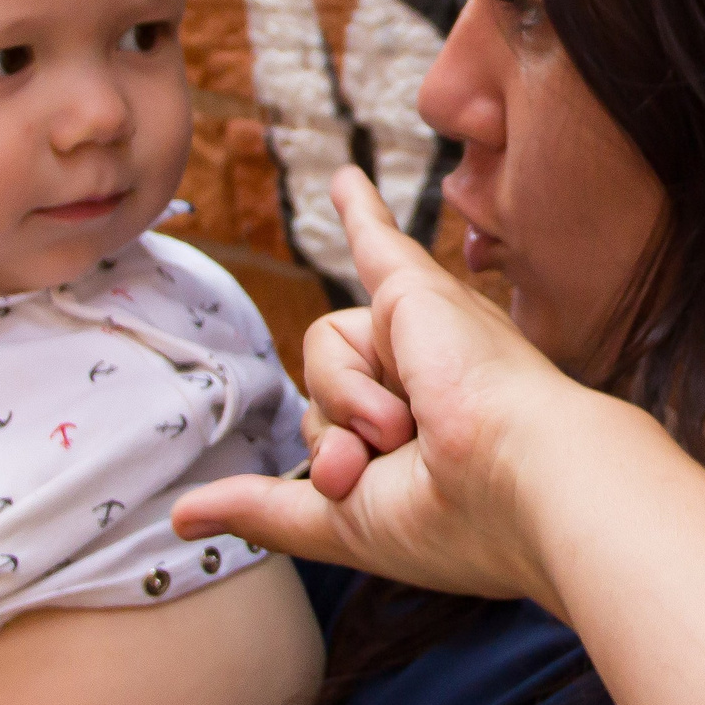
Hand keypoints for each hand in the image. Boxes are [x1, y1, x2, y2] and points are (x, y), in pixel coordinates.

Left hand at [174, 168, 616, 613]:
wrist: (520, 481)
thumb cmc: (452, 516)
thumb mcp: (341, 524)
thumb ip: (267, 510)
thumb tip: (184, 517)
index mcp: (413, 444)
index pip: (334, 442)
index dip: (333, 472)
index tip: (358, 489)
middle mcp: (420, 387)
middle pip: (321, 401)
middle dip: (335, 440)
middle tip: (378, 462)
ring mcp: (420, 338)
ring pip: (321, 357)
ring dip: (347, 397)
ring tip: (402, 420)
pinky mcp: (416, 291)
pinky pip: (373, 242)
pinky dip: (359, 210)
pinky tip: (343, 180)